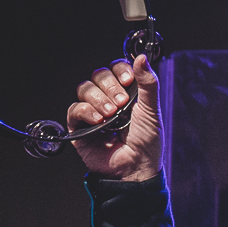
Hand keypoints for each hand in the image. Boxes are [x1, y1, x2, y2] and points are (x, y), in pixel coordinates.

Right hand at [66, 54, 160, 181]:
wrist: (136, 168)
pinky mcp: (80, 126)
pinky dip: (86, 111)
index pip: (116, 68)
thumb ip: (147, 84)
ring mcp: (93, 111)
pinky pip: (75, 109)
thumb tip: (142, 57)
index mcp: (126, 93)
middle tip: (122, 104)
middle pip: (99, 75)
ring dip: (98, 98)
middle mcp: (108, 99)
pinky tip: (99, 120)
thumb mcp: (152, 111)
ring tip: (111, 114)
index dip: (120, 70)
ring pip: (85, 89)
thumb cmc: (147, 143)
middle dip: (110, 86)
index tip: (128, 81)